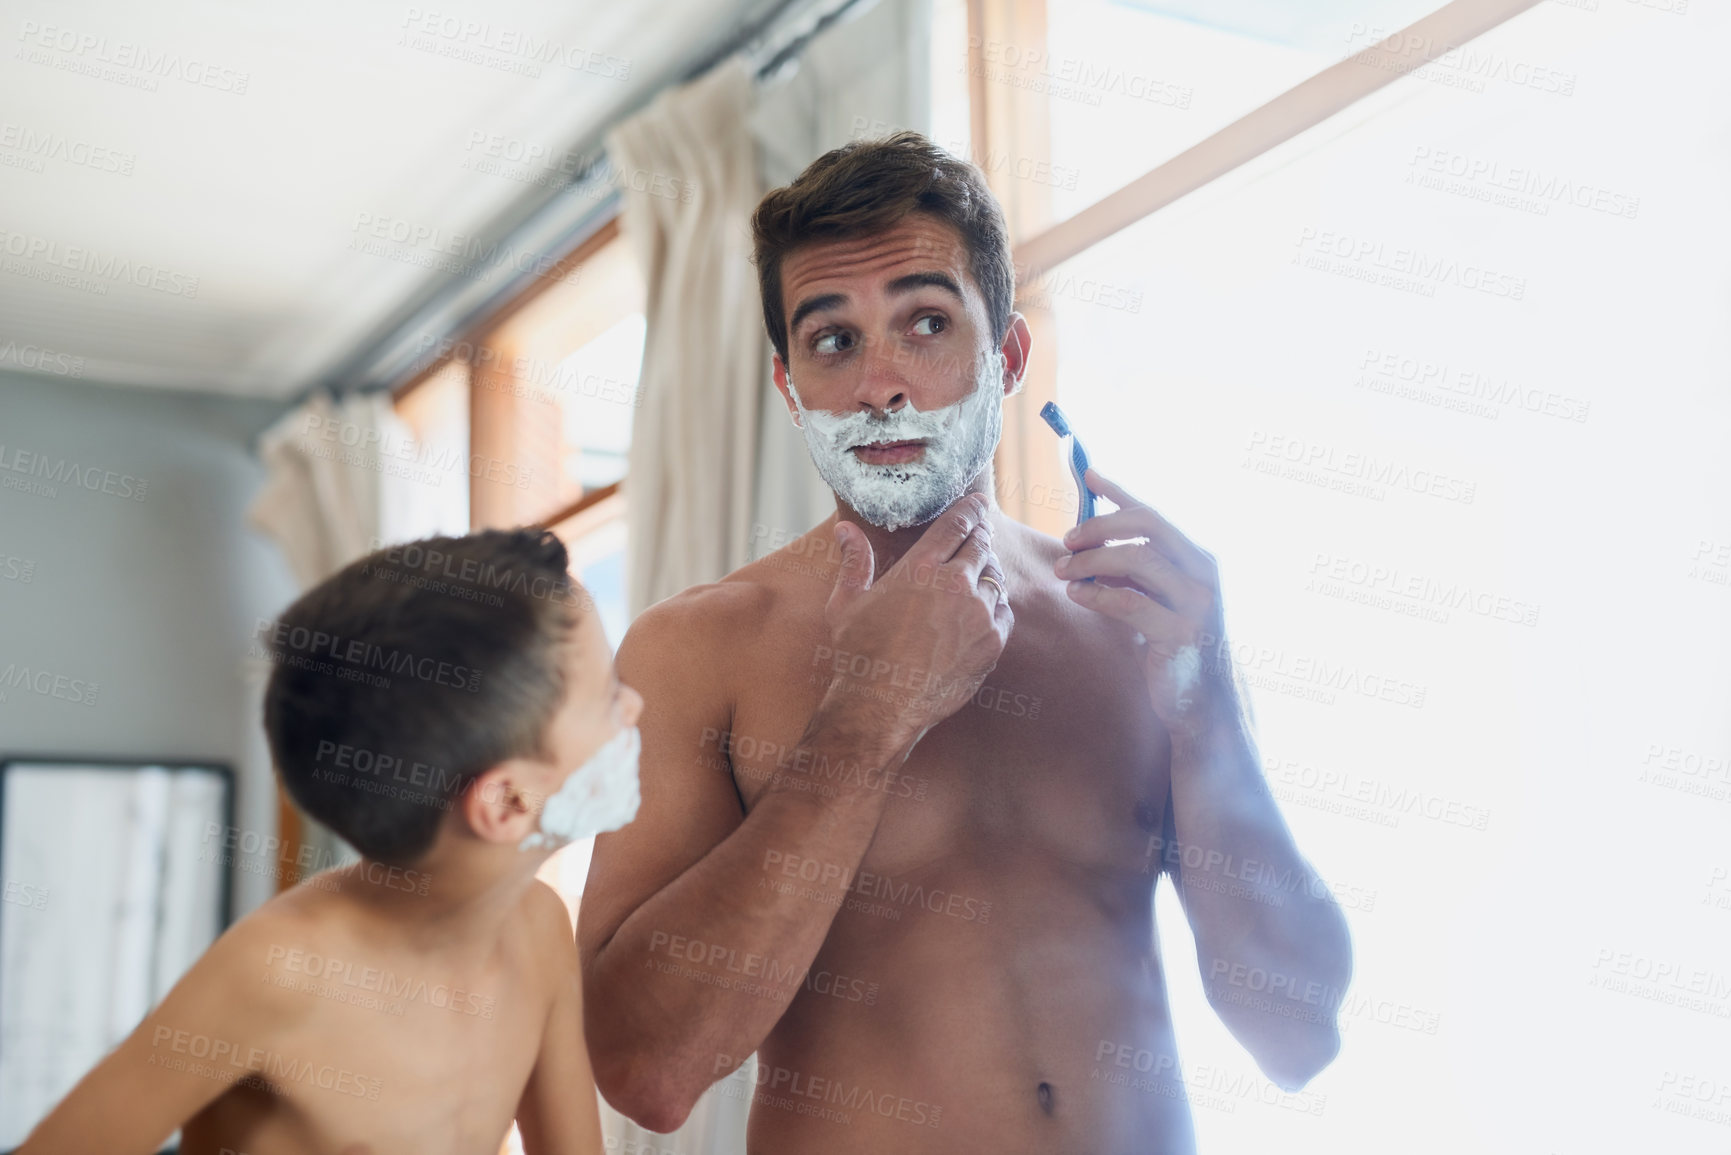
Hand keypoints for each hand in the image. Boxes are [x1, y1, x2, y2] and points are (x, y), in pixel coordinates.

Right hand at [823, 493, 1013, 746]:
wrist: (883, 706)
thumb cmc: (860, 654)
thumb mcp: (847, 603)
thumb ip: (854, 562)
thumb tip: (845, 529)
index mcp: (920, 568)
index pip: (956, 524)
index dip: (970, 509)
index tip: (977, 502)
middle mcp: (955, 585)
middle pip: (981, 546)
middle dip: (980, 537)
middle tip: (979, 534)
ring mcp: (978, 614)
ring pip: (995, 579)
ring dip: (987, 574)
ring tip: (978, 576)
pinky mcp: (992, 642)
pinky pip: (1004, 613)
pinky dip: (996, 607)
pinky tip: (983, 610)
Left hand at [1056, 468, 1230, 732]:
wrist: (1204, 702)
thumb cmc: (1175, 645)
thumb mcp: (1156, 598)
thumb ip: (1133, 569)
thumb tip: (1091, 538)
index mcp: (1199, 558)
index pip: (1155, 513)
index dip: (1121, 491)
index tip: (1088, 475)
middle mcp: (1204, 573)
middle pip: (1150, 525)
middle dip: (1101, 525)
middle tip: (1067, 539)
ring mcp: (1198, 603)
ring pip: (1140, 559)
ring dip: (1094, 559)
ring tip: (1065, 571)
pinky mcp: (1182, 634)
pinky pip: (1131, 602)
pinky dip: (1098, 594)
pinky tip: (1077, 594)